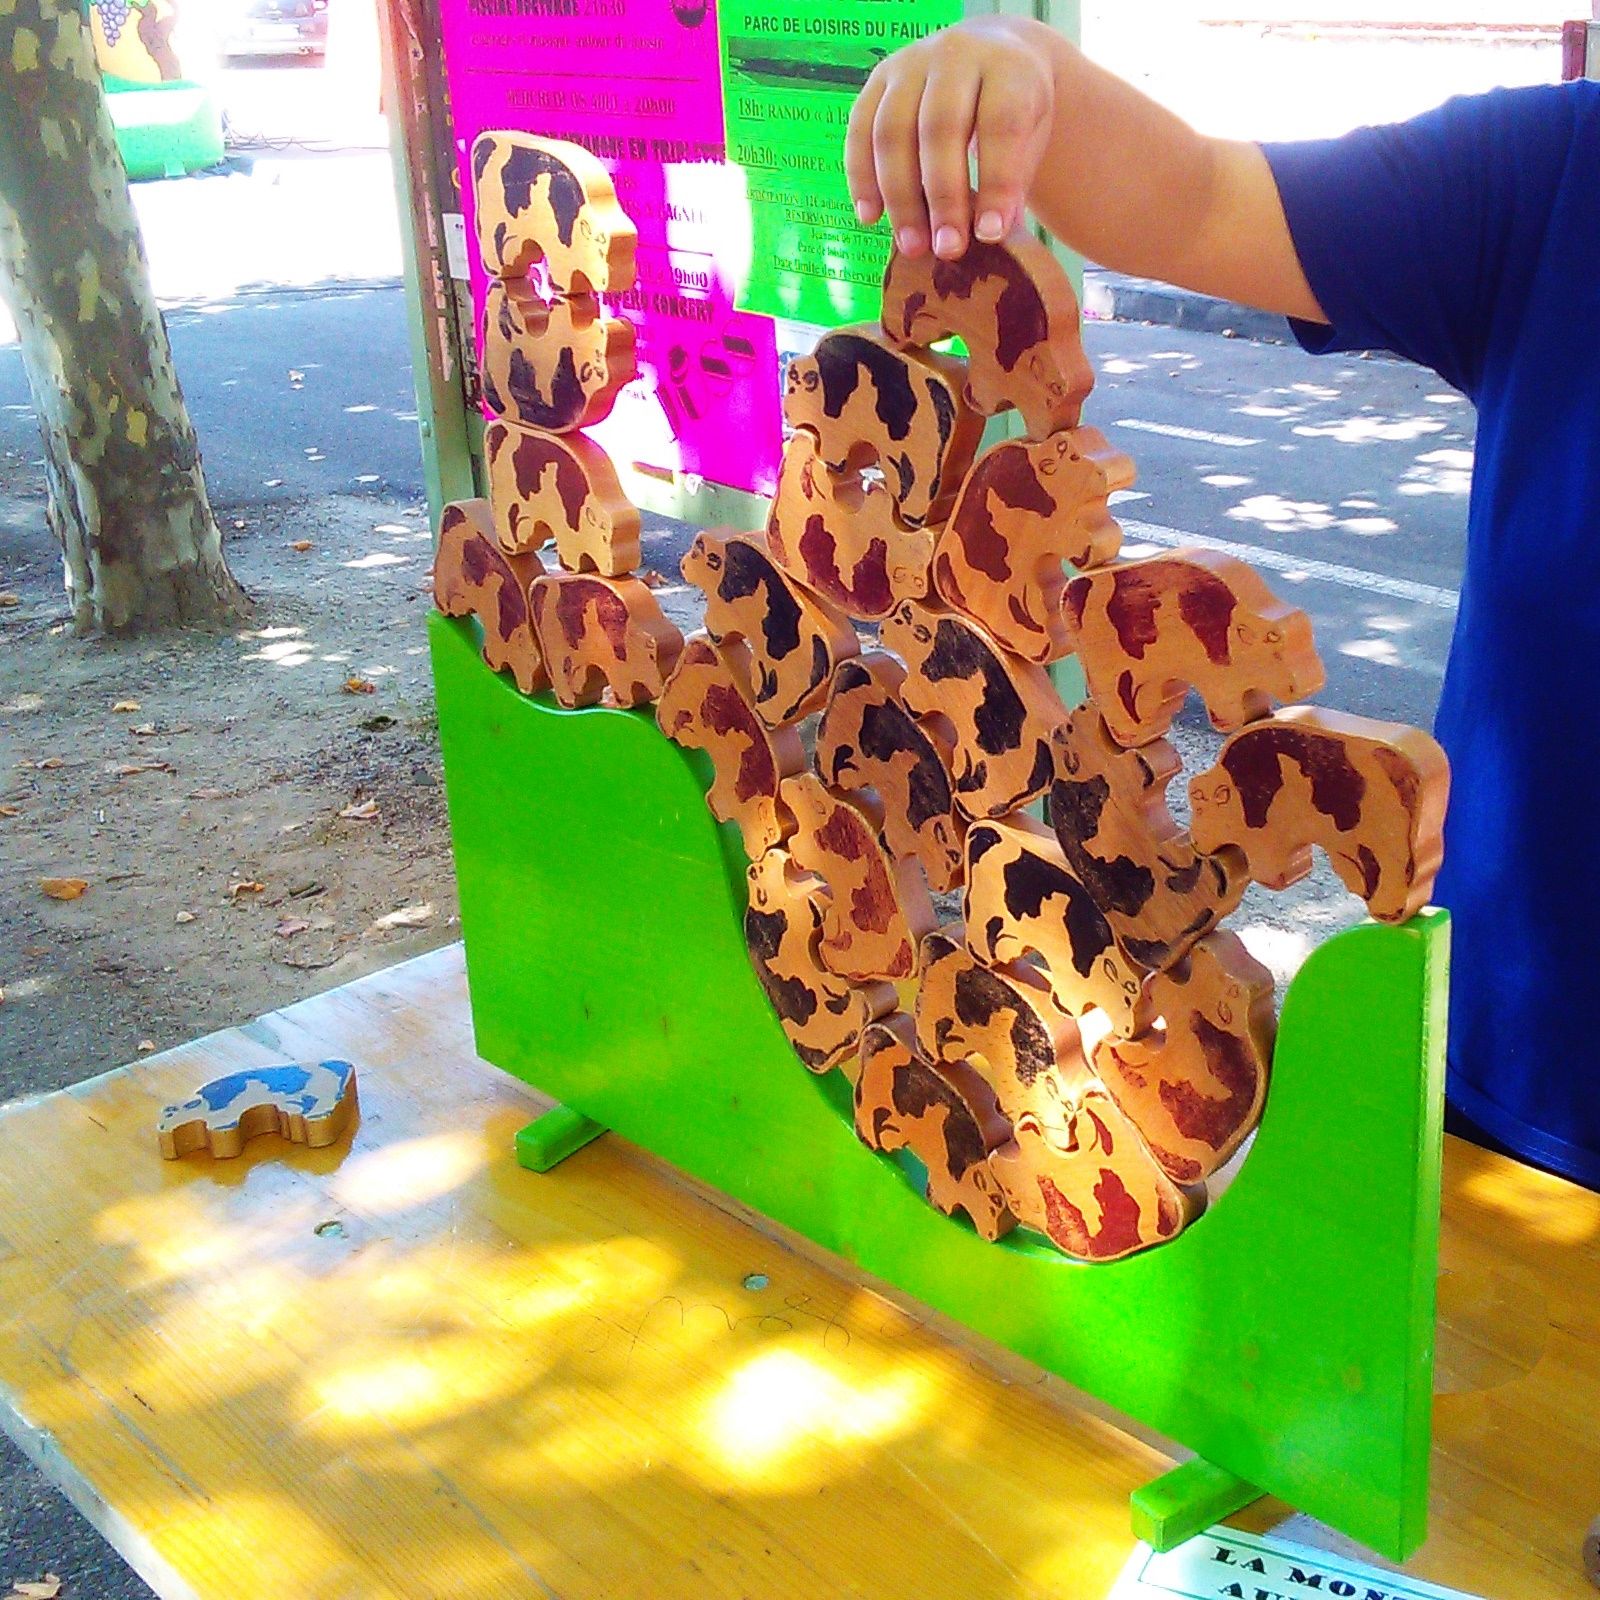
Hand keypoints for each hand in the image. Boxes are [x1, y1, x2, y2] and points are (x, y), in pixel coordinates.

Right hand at [846, 17, 1058, 260]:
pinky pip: (860, 129)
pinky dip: (861, 177)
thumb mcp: (1031, 138)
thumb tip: (987, 235)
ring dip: (899, 196)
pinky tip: (871, 217)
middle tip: (947, 249)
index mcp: (1007, 66)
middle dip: (942, 196)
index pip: (1000, 124)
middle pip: (941, 127)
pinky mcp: (879, 78)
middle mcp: (956, 54)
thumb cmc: (1014, 110)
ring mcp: (912, 63)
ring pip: (893, 131)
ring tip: (912, 246)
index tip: (989, 235)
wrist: (991, 55)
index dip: (996, 181)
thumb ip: (1014, 180)